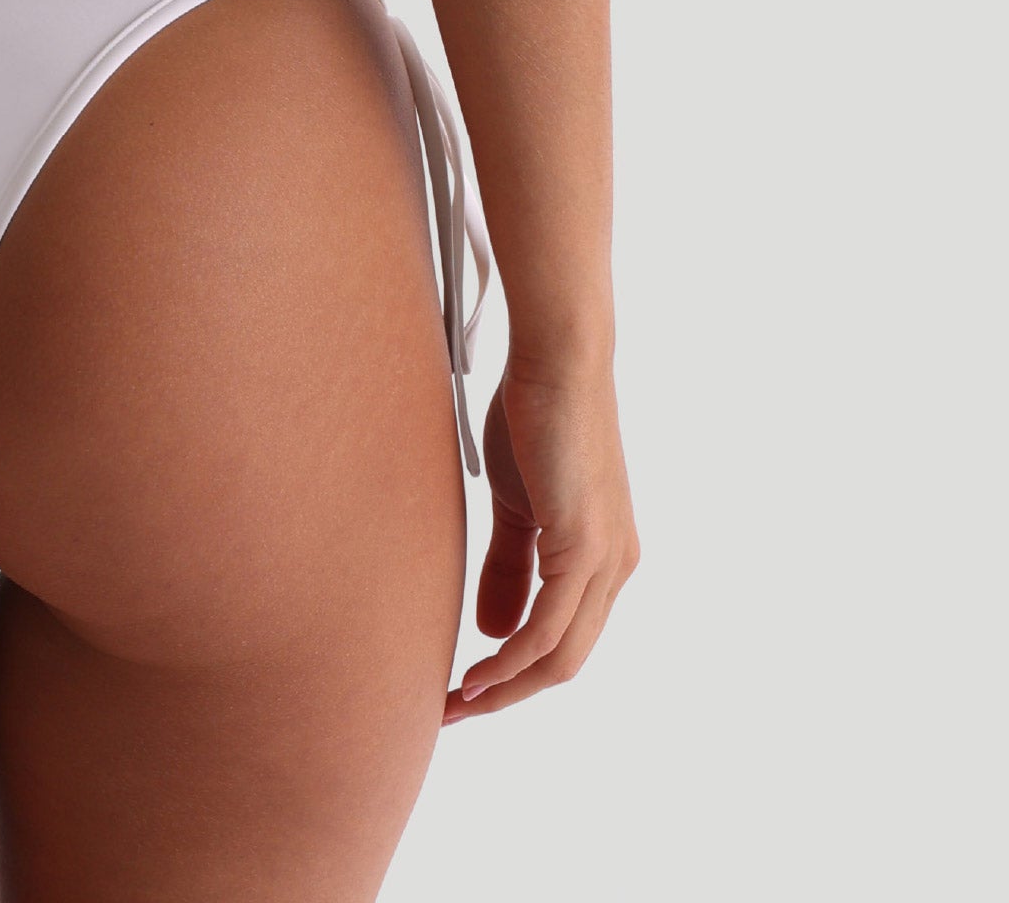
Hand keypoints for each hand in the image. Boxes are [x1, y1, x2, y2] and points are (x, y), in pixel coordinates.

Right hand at [445, 359, 637, 722]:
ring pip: (562, 656)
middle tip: (454, 710)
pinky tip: (477, 672)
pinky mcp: (586, 546)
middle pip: (566, 662)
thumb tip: (494, 631)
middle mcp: (616, 568)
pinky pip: (549, 626)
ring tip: (456, 701)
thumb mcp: (517, 506)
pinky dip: (511, 657)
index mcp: (603, 560)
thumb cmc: (535, 419)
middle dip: (508, 695)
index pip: (563, 640)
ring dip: (506, 687)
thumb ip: (510, 567)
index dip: (515, 673)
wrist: (556, 361)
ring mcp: (607, 560)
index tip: (466, 688)